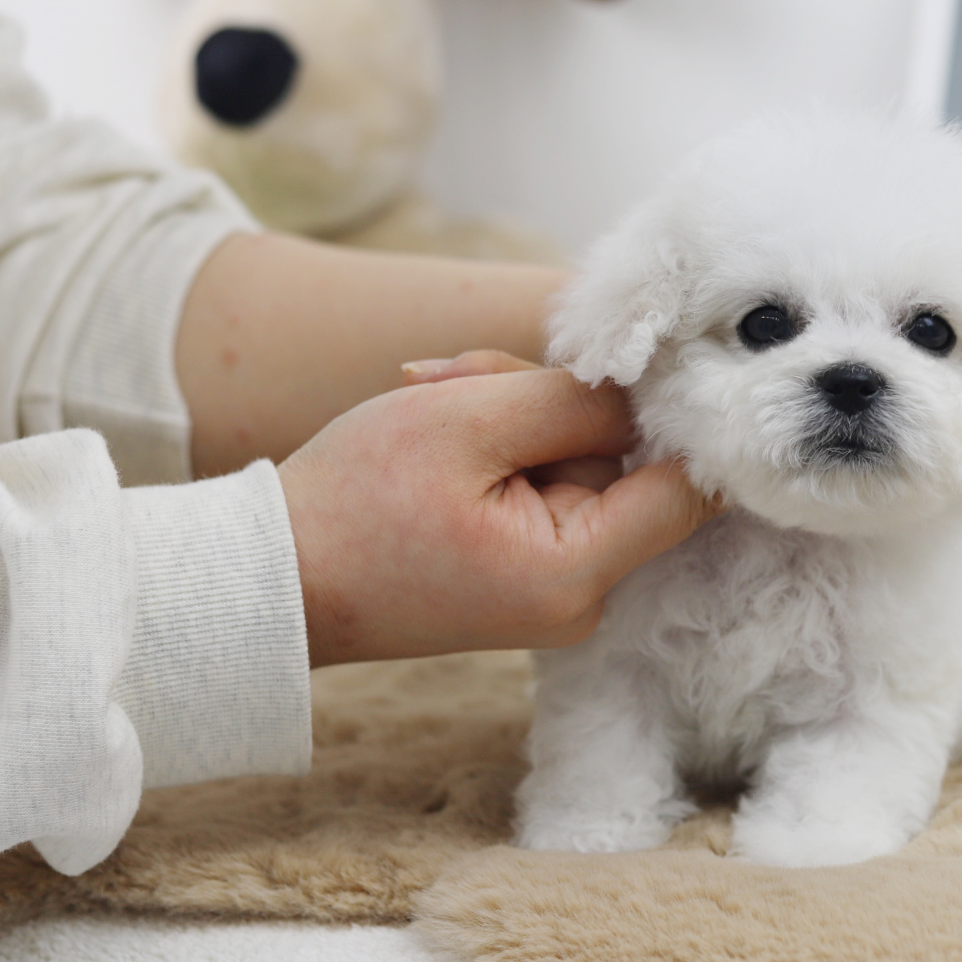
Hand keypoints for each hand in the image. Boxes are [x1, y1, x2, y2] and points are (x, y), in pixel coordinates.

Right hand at [278, 358, 713, 664]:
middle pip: (622, 464)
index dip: (668, 415)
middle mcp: (582, 596)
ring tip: (435, 400)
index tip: (623, 365)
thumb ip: (578, 403)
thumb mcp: (471, 421)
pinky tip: (444, 428)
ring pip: (576, 464)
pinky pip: (544, 487)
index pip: (688, 488)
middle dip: (551, 404)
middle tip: (467, 378)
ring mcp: (556, 588)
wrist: (272, 578)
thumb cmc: (356, 501)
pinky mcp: (528, 573)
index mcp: (578, 574)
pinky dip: (498, 448)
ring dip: (511, 415)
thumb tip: (656, 396)